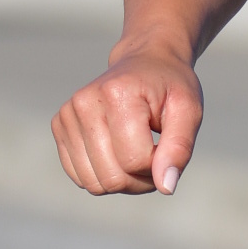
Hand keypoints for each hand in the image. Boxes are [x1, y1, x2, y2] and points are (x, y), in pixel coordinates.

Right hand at [52, 50, 202, 197]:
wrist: (145, 61)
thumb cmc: (169, 87)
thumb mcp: (188, 111)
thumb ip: (180, 148)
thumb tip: (166, 187)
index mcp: (116, 94)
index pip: (134, 161)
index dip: (157, 167)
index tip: (166, 146)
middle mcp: (84, 103)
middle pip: (112, 178)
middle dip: (139, 179)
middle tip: (154, 155)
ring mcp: (67, 115)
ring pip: (95, 184)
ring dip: (122, 181)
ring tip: (136, 153)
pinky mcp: (59, 127)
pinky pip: (81, 178)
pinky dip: (103, 175)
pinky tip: (117, 152)